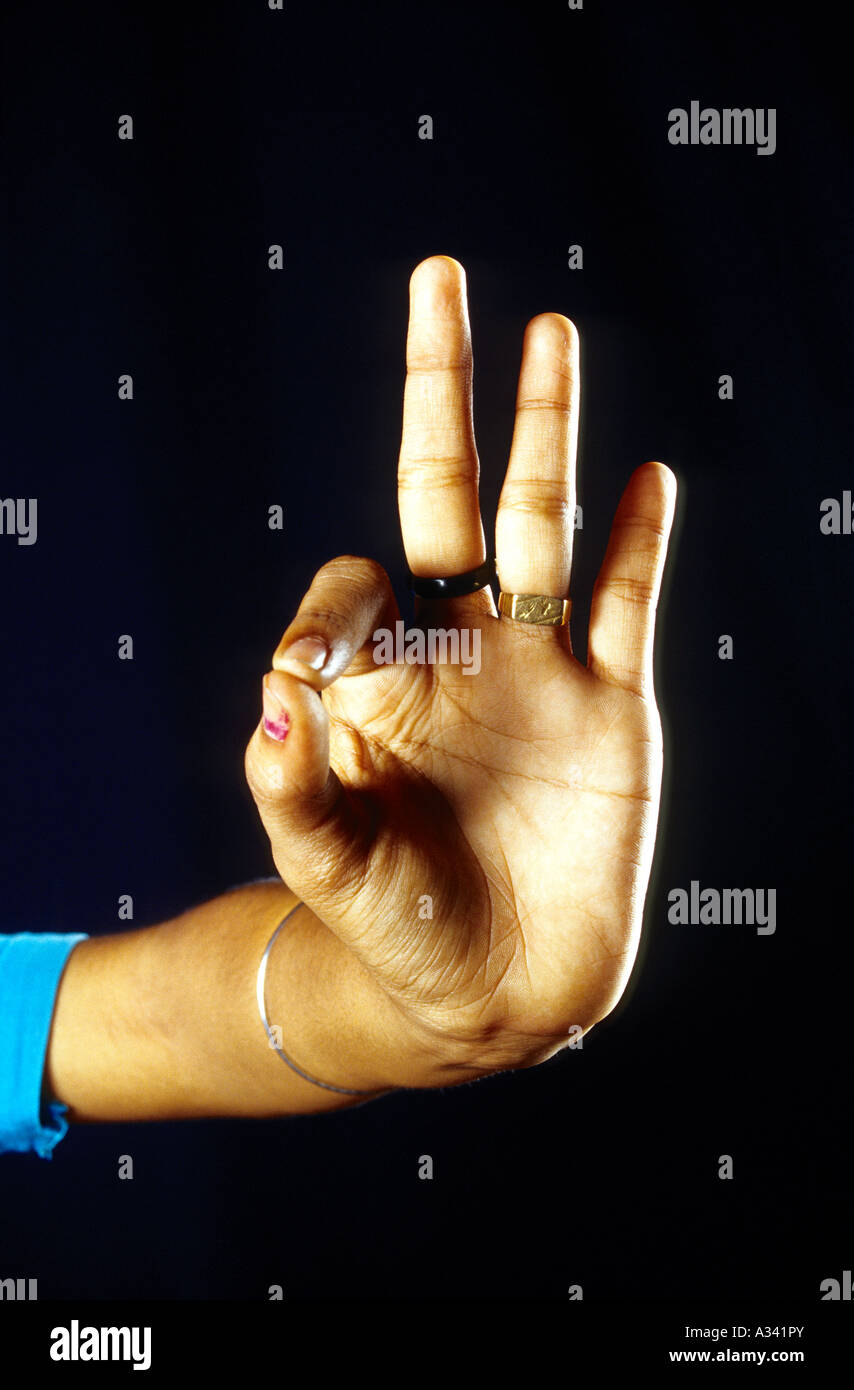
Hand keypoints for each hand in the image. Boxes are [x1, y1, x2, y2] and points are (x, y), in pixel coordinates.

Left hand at [245, 255, 675, 1081]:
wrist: (491, 992)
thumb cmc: (392, 926)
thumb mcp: (326, 862)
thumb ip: (291, 784)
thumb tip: (272, 695)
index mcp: (378, 680)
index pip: (352, 582)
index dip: (333, 606)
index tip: (318, 676)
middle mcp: (456, 652)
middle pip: (449, 491)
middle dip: (442, 391)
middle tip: (438, 279)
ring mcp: (538, 669)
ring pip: (545, 523)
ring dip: (548, 430)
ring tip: (548, 332)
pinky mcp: (614, 705)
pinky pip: (627, 604)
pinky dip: (638, 541)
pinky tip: (645, 475)